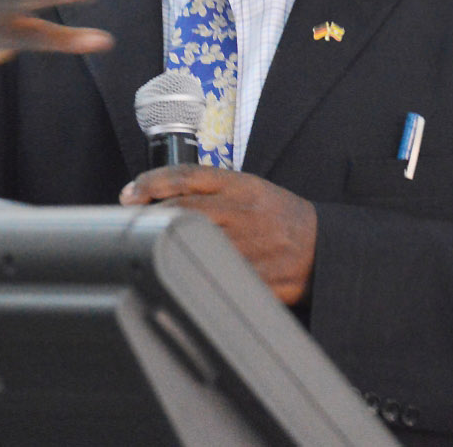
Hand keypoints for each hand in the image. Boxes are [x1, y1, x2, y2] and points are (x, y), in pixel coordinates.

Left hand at [120, 166, 316, 304]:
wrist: (322, 247)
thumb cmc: (280, 218)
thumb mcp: (252, 190)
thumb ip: (213, 190)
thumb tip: (162, 196)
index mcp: (242, 187)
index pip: (186, 176)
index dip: (151, 183)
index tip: (129, 194)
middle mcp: (242, 213)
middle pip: (181, 210)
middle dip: (150, 217)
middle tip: (130, 222)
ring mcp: (248, 246)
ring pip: (192, 244)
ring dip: (165, 246)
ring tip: (148, 248)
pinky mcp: (254, 276)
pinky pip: (214, 276)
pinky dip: (191, 275)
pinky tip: (177, 275)